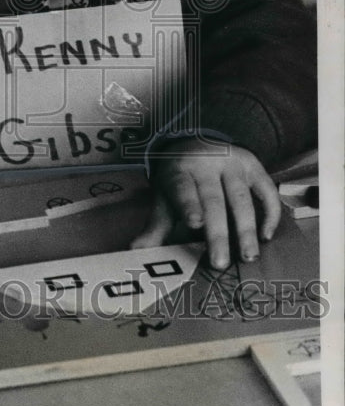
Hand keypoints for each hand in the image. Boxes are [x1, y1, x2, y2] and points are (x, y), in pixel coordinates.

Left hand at [131, 138, 281, 268]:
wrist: (198, 143)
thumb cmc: (180, 181)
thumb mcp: (165, 198)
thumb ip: (155, 226)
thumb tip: (135, 252)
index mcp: (179, 171)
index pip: (183, 189)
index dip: (189, 205)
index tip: (195, 223)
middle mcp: (206, 164)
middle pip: (213, 200)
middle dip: (217, 232)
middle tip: (220, 263)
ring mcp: (232, 164)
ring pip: (241, 197)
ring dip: (246, 228)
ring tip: (248, 256)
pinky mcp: (253, 166)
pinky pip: (266, 190)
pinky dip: (269, 213)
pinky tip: (266, 236)